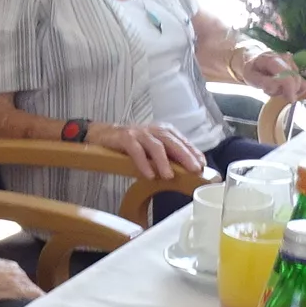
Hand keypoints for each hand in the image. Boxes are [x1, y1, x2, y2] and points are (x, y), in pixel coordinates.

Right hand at [87, 120, 206, 178]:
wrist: (103, 135)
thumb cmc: (132, 145)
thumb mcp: (152, 149)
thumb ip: (168, 156)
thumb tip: (187, 170)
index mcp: (163, 131)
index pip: (182, 141)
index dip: (193, 152)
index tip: (203, 164)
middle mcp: (153, 130)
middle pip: (172, 142)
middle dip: (185, 156)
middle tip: (194, 169)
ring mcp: (138, 133)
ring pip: (155, 146)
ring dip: (164, 162)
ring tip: (169, 176)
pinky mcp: (124, 137)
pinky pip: (136, 150)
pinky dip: (143, 163)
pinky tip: (149, 175)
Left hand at [242, 49, 305, 103]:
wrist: (254, 59)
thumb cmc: (252, 69)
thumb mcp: (250, 77)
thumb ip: (263, 82)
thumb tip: (276, 87)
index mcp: (273, 59)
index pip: (287, 75)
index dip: (290, 88)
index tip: (289, 99)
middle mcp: (286, 59)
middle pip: (296, 80)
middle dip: (285, 91)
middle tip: (269, 90)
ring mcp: (293, 63)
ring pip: (299, 83)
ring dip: (287, 90)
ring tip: (273, 88)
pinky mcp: (297, 69)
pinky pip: (302, 84)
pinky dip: (294, 90)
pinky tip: (282, 88)